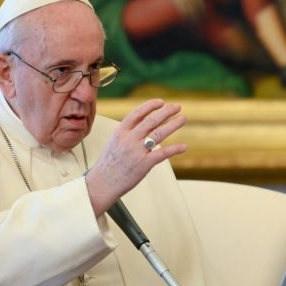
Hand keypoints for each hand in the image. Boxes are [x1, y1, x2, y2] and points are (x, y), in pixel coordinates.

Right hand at [85, 99, 187, 215]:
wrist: (102, 183)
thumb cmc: (109, 164)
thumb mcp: (114, 142)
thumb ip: (128, 132)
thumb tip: (143, 124)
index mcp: (120, 132)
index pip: (137, 113)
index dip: (150, 106)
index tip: (161, 102)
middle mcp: (129, 139)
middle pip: (151, 121)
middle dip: (166, 112)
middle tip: (177, 107)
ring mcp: (137, 151)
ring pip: (159, 133)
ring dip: (173, 124)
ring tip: (183, 118)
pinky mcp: (144, 164)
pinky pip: (163, 153)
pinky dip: (175, 149)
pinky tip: (183, 147)